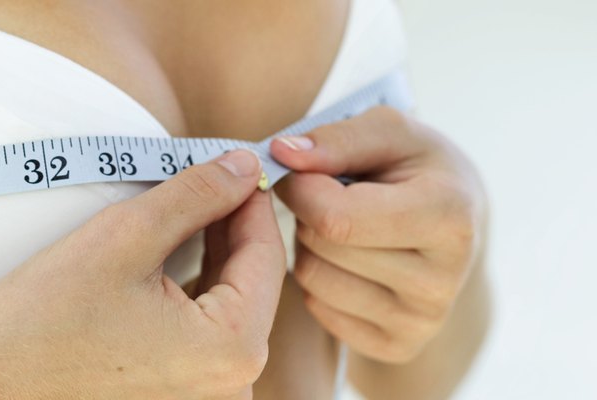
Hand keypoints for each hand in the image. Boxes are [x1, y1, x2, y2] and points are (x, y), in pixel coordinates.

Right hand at [0, 150, 285, 399]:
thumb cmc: (43, 320)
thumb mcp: (128, 236)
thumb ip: (198, 194)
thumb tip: (244, 166)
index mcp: (234, 349)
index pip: (267, 254)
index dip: (253, 198)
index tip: (240, 160)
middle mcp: (233, 382)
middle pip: (251, 279)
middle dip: (233, 221)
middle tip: (211, 172)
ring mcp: (206, 390)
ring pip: (229, 299)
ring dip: (215, 247)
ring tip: (190, 203)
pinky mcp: (179, 389)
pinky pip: (204, 324)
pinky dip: (196, 281)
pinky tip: (176, 248)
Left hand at [270, 106, 486, 362]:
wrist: (455, 227)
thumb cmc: (415, 168)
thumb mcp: (389, 131)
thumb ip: (336, 139)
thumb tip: (280, 153)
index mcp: (448, 215)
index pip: (336, 218)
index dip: (301, 188)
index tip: (300, 170)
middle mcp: (443, 279)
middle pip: (322, 247)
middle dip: (307, 213)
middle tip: (329, 196)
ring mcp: (422, 321)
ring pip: (314, 280)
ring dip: (309, 245)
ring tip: (340, 226)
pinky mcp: (398, 345)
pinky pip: (319, 309)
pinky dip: (318, 279)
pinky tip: (345, 258)